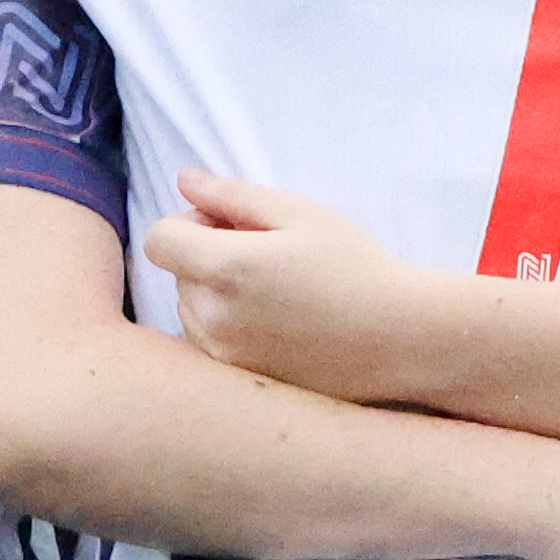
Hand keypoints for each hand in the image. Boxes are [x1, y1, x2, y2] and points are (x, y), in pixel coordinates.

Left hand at [140, 171, 472, 407]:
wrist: (399, 339)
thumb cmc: (356, 267)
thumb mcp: (300, 214)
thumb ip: (233, 196)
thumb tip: (185, 179)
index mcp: (225, 268)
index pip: (159, 239)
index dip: (189, 223)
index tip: (230, 225)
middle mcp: (213, 318)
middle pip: (176, 274)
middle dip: (205, 257)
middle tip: (265, 256)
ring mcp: (223, 355)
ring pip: (189, 310)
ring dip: (213, 294)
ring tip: (273, 292)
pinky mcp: (238, 380)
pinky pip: (208, 343)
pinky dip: (226, 328)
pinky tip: (275, 323)